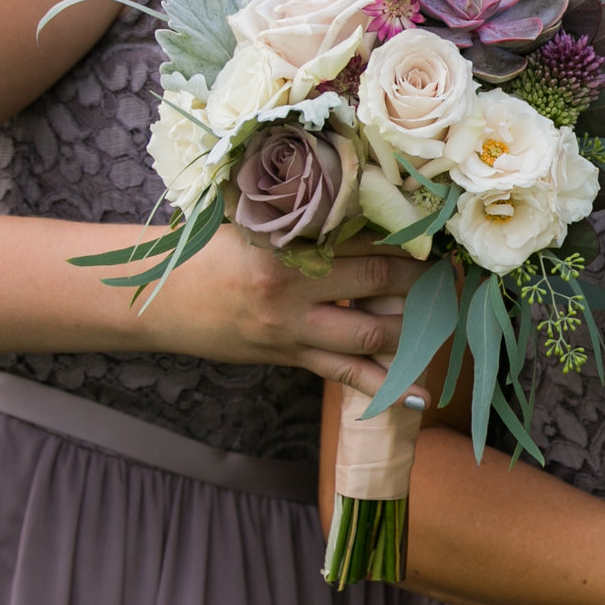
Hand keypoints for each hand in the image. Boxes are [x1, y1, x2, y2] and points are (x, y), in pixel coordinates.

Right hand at [139, 234, 429, 396]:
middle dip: (422, 276)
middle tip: (449, 271)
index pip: (362, 235)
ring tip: (440, 315)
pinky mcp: (290, 356)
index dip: (405, 232)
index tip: (434, 229)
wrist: (156, 298)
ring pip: (372, 331)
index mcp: (285, 243)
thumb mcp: (253, 224)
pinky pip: (345, 374)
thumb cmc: (209, 252)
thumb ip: (305, 218)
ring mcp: (292, 327)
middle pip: (379, 279)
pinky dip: (383, 386)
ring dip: (413, 325)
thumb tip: (365, 205)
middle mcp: (292, 287)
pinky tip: (419, 398)